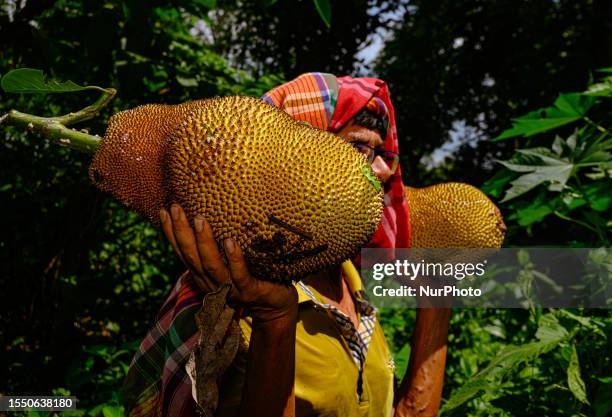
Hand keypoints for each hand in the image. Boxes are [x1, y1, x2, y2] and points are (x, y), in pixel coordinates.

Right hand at [161, 204, 297, 322]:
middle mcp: (212, 282)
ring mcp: (230, 289)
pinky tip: (230, 241)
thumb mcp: (232, 260)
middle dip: (181, 232)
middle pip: (191, 257)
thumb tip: (216, 210)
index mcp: (204, 274)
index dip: (171, 233)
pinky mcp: (249, 292)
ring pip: (212, 266)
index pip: (183, 252)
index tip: (164, 210)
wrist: (275, 308)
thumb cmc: (255, 276)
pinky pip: (240, 275)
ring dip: (204, 242)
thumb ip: (222, 243)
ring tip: (199, 219)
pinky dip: (234, 258)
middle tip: (176, 207)